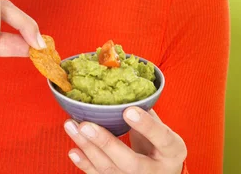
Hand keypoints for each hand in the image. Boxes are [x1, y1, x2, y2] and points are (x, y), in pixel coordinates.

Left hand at [64, 107, 186, 172]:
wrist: (163, 172)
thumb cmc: (160, 143)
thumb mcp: (161, 128)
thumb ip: (144, 110)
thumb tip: (120, 79)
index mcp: (172, 151)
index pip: (162, 138)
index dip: (146, 126)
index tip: (129, 110)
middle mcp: (156, 171)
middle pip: (130, 162)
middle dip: (106, 144)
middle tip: (86, 125)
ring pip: (110, 170)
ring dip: (88, 148)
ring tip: (71, 127)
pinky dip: (85, 164)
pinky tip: (74, 151)